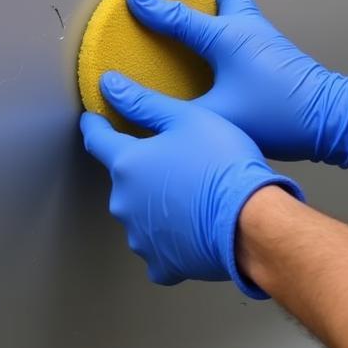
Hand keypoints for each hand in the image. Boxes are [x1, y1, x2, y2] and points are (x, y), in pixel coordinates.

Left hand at [80, 72, 302, 298]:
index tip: (94, 121)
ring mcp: (141, 236)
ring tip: (192, 196)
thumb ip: (142, 102)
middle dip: (142, 170)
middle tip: (176, 162)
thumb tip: (110, 85)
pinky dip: (170, 240)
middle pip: (125, 179)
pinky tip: (192, 230)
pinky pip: (158, 249)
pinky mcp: (162, 263)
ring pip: (140, 214)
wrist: (253, 221)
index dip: (96, 126)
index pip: (97, 139)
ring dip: (156, 205)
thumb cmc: (223, 165)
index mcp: (128, 164)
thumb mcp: (186, 119)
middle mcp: (125, 202)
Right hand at [127, 0, 347, 168]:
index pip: (180, 13)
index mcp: (229, 36)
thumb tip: (147, 111)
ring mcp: (259, 36)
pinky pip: (236, 19)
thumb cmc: (285, 115)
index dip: (152, 4)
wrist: (331, 120)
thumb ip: (176, 112)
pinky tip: (205, 34)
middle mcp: (246, 27)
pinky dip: (216, 14)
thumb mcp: (218, 114)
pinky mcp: (266, 51)